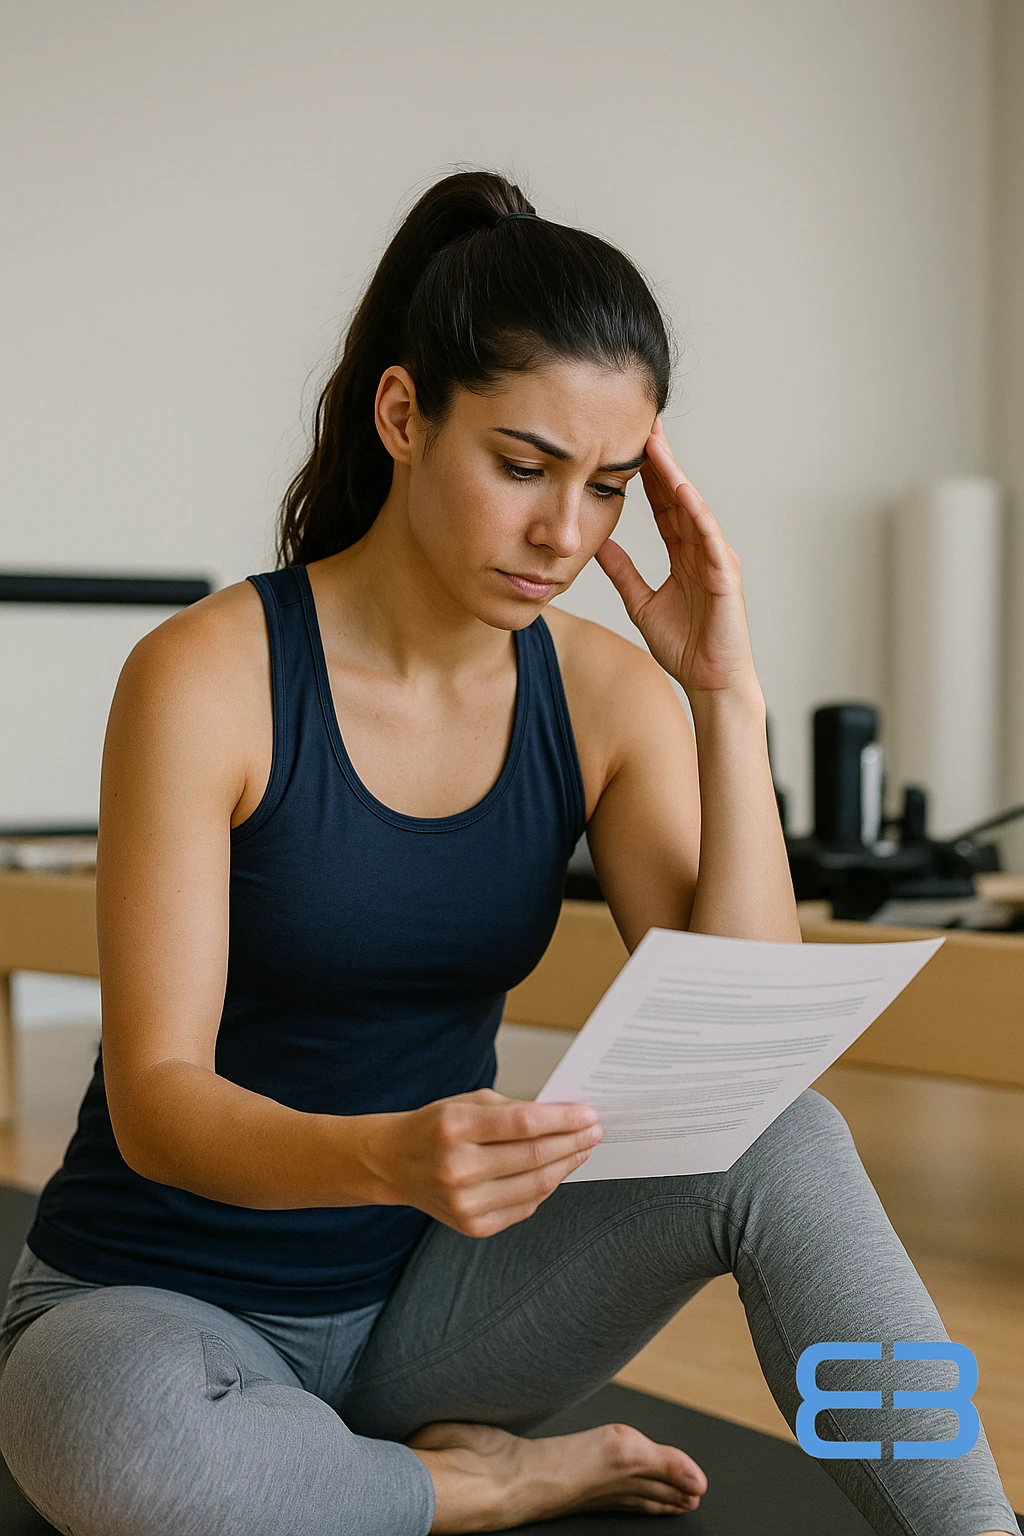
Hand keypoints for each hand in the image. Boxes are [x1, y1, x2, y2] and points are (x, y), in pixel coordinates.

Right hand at [367, 1089, 601, 1236]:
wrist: (395, 1163)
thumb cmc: (436, 1127)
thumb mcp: (469, 1103)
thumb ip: (514, 1110)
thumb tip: (566, 1119)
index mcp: (455, 1127)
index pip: (524, 1124)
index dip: (563, 1120)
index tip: (589, 1115)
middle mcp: (458, 1168)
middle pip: (534, 1157)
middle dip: (573, 1142)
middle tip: (594, 1132)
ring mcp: (464, 1202)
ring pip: (535, 1185)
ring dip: (567, 1165)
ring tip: (582, 1150)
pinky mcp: (473, 1226)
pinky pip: (525, 1207)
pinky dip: (546, 1188)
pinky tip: (556, 1171)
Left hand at [595, 420, 758, 697]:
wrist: (710, 681)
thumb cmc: (685, 646)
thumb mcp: (641, 602)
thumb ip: (622, 572)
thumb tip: (598, 546)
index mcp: (683, 553)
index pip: (661, 504)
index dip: (645, 474)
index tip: (626, 443)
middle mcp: (701, 548)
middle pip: (677, 495)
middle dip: (660, 460)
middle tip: (642, 422)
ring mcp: (716, 558)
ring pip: (692, 507)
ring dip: (675, 475)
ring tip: (657, 445)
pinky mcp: (726, 575)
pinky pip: (710, 537)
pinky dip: (696, 512)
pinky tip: (681, 490)